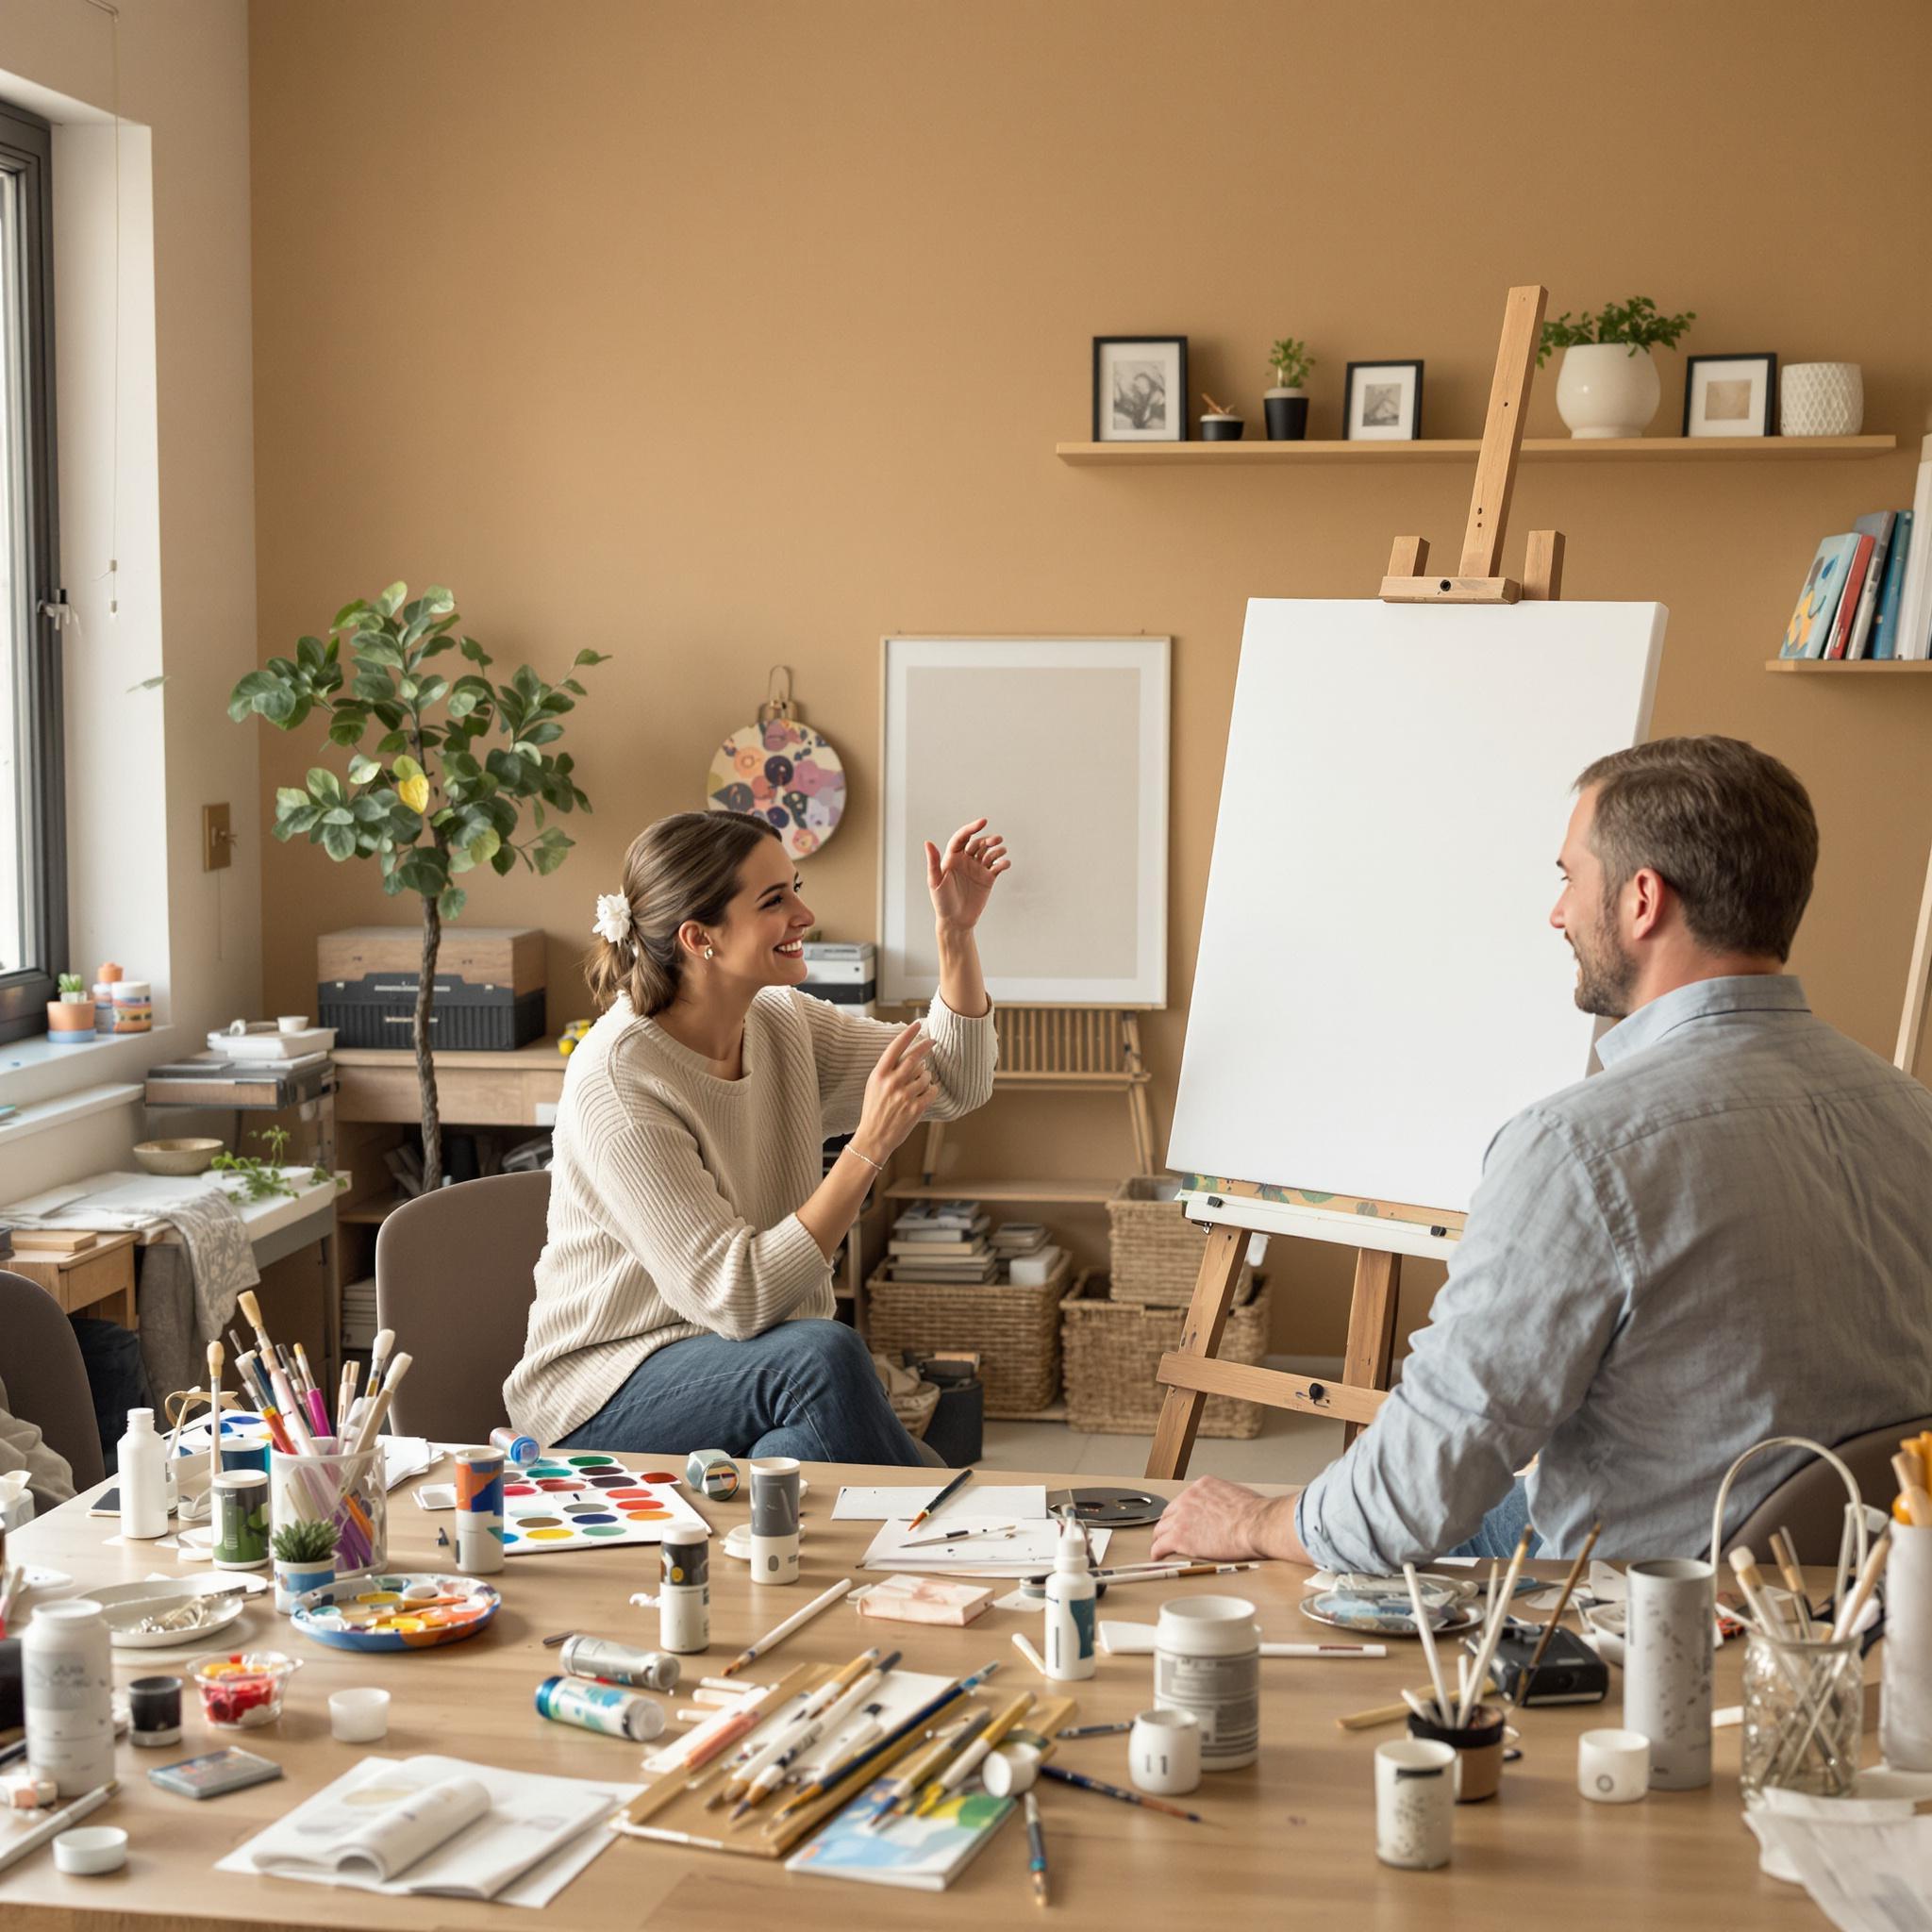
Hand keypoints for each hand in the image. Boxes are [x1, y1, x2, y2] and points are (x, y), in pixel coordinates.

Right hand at [853, 1022, 938, 1161]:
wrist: (873, 1137)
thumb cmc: (874, 1109)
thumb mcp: (874, 1085)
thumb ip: (889, 1070)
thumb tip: (912, 1056)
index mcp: (879, 1075)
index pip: (895, 1048)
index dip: (907, 1034)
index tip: (917, 1024)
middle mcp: (891, 1083)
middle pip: (915, 1058)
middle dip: (926, 1047)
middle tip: (933, 1042)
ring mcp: (904, 1096)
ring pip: (926, 1075)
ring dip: (926, 1076)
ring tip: (918, 1084)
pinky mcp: (915, 1108)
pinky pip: (932, 1091)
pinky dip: (932, 1090)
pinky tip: (925, 1094)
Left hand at [926, 819, 1008, 930]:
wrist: (955, 921)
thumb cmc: (942, 902)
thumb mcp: (934, 882)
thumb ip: (933, 862)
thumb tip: (928, 842)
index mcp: (952, 858)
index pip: (962, 837)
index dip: (971, 828)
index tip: (983, 822)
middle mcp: (965, 860)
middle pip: (978, 843)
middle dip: (988, 839)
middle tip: (997, 839)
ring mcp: (978, 869)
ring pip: (989, 852)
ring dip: (997, 849)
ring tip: (1001, 850)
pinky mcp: (988, 879)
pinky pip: (997, 866)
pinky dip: (1003, 863)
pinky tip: (1005, 864)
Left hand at [1148, 1476, 1273, 1562]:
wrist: (1255, 1525)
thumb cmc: (1255, 1514)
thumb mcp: (1239, 1495)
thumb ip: (1226, 1501)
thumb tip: (1231, 1510)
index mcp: (1203, 1487)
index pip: (1184, 1500)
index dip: (1181, 1513)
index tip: (1181, 1520)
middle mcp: (1188, 1498)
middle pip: (1169, 1513)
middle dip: (1168, 1524)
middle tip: (1167, 1534)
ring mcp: (1182, 1517)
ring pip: (1161, 1529)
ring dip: (1160, 1539)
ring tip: (1160, 1548)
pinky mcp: (1179, 1537)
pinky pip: (1160, 1546)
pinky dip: (1157, 1552)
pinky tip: (1158, 1557)